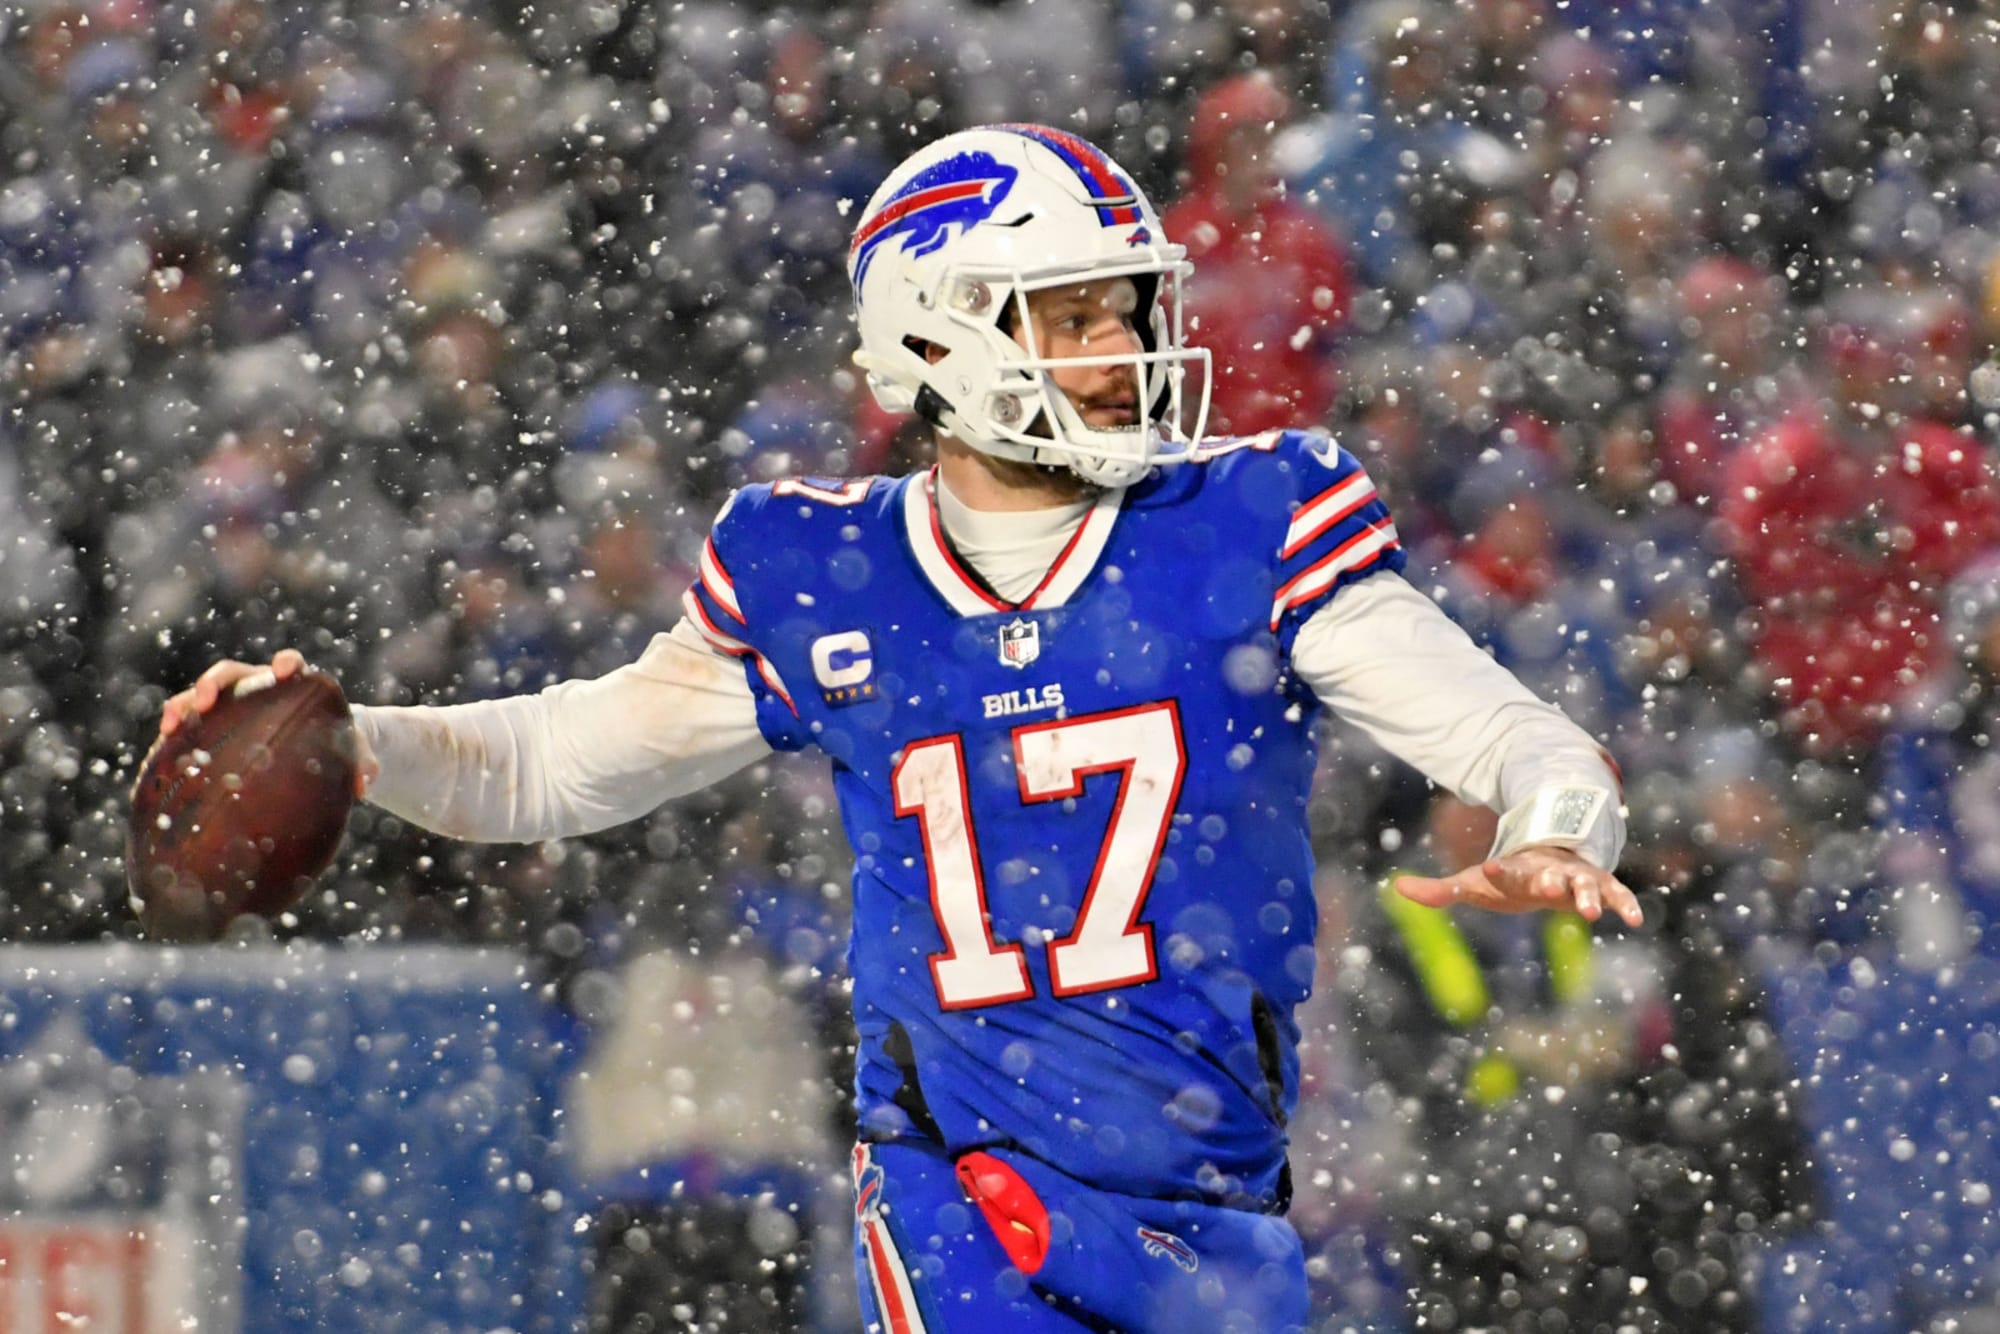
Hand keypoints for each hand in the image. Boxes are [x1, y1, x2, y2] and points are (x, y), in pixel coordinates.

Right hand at [157, 650, 377, 797]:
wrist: (314, 748)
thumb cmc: (335, 743)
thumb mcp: (353, 751)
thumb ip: (362, 761)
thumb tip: (365, 784)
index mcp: (293, 686)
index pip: (289, 666)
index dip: (286, 663)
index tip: (285, 667)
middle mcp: (256, 688)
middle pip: (231, 674)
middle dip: (216, 681)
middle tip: (207, 698)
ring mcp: (230, 706)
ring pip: (200, 696)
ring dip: (184, 704)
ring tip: (171, 723)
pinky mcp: (213, 726)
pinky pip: (189, 725)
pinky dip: (176, 732)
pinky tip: (162, 751)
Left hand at [1393, 845, 1643, 926]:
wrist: (1550, 860)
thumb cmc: (1509, 878)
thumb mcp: (1475, 884)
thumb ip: (1440, 891)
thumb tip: (1396, 888)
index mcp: (1516, 870)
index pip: (1505, 869)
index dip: (1499, 870)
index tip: (1491, 867)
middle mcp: (1548, 870)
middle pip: (1548, 874)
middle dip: (1549, 878)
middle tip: (1550, 884)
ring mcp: (1576, 876)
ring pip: (1584, 883)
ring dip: (1588, 895)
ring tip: (1591, 912)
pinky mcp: (1599, 886)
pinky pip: (1616, 894)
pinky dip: (1625, 904)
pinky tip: (1636, 920)